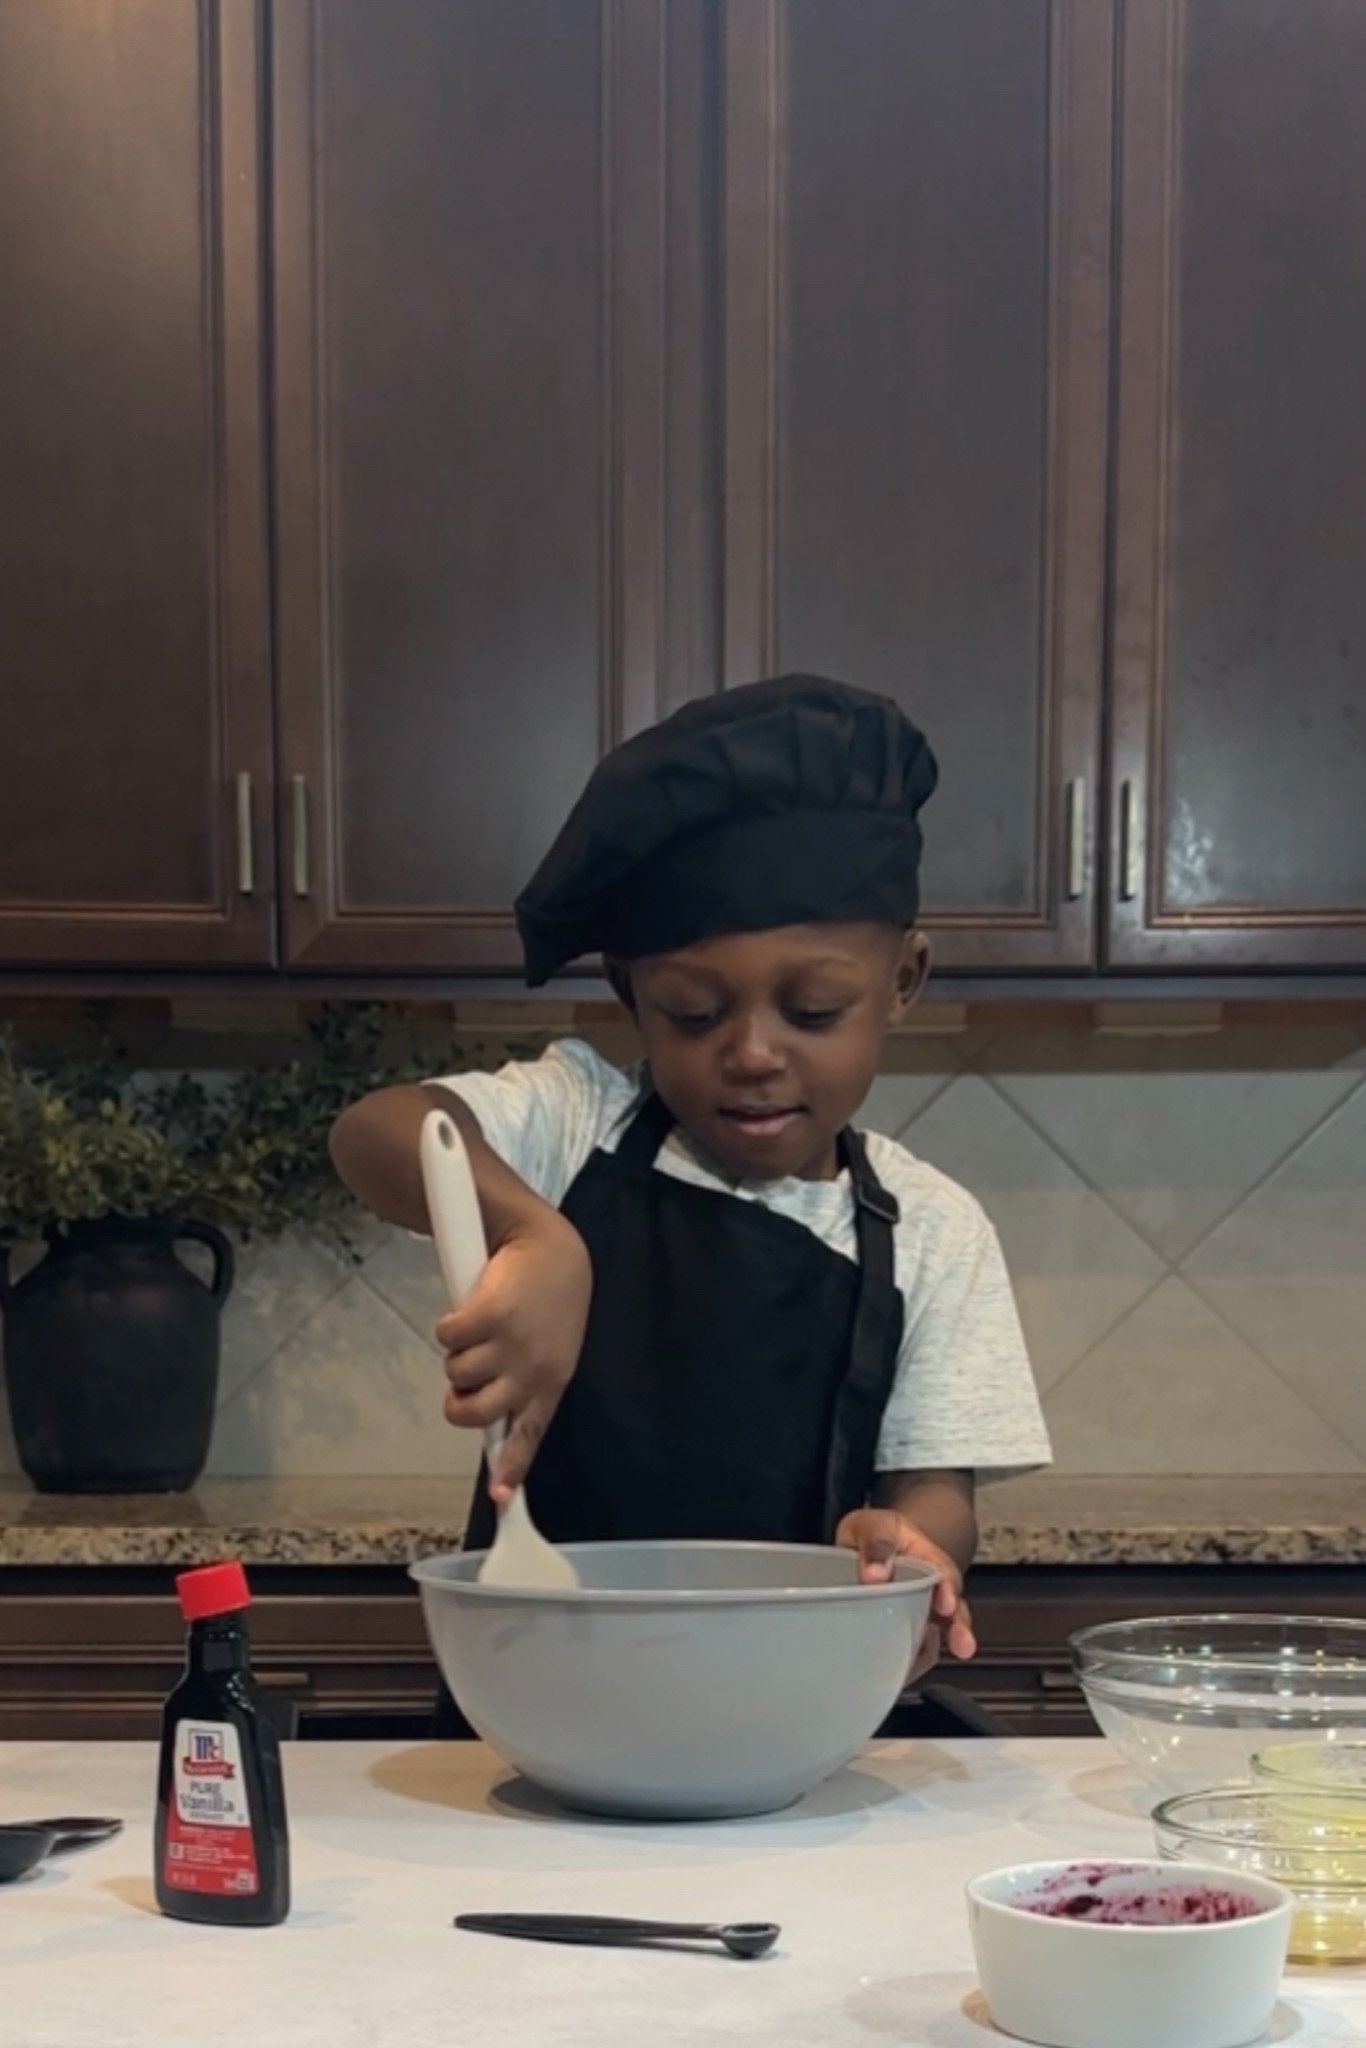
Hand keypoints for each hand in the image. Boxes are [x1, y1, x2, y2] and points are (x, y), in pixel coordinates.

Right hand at [436, 1212, 591, 1496]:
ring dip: (456, 1354)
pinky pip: (446, 1337)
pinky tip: (468, 1309)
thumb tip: (487, 1417)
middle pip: (476, 1414)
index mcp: (553, 1382)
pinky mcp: (488, 1314)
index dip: (511, 1467)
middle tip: (462, 1382)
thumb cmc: (547, 1301)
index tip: (500, 1497)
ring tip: (478, 1330)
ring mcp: (511, 1342)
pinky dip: (448, 1325)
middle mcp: (533, 1368)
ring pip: (455, 1373)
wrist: (550, 1247)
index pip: (530, 1435)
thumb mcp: (550, 1348)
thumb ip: (526, 1381)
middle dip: (458, 1403)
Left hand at [835, 1509, 976, 1669]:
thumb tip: (874, 1575)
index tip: (946, 1604)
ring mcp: (922, 1612)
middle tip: (962, 1645)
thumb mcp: (872, 1526)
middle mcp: (932, 1588)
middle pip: (953, 1610)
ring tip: (919, 1667)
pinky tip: (899, 1672)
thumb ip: (876, 1544)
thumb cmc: (876, 1534)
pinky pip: (914, 1650)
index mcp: (927, 1557)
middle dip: (958, 1629)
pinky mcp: (907, 1631)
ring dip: (931, 1652)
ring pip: (936, 1635)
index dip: (948, 1590)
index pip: (944, 1573)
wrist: (871, 1545)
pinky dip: (909, 1663)